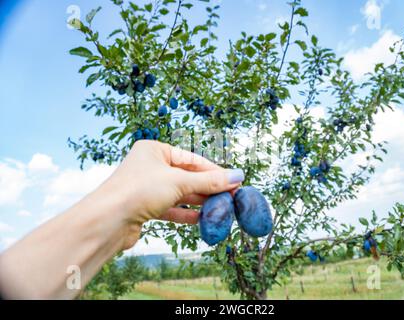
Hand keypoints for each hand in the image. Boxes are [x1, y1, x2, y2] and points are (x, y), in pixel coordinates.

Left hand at [98, 140, 244, 248]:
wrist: (107, 221)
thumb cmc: (140, 190)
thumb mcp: (179, 182)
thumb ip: (209, 181)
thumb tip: (237, 176)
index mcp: (154, 150)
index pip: (191, 159)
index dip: (214, 171)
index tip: (234, 181)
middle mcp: (149, 166)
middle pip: (186, 176)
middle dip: (208, 187)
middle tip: (230, 197)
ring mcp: (146, 187)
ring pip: (179, 193)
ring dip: (198, 201)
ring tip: (219, 208)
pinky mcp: (144, 207)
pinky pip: (170, 208)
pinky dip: (185, 213)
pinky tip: (201, 219)